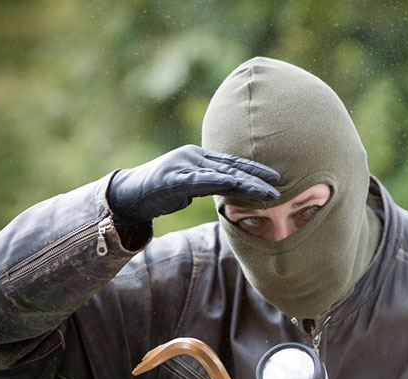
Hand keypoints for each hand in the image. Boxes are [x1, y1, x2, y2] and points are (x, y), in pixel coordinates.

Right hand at [107, 145, 278, 223]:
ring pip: (223, 174)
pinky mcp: (175, 178)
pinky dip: (223, 185)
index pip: (231, 162)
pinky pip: (204, 182)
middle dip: (257, 176)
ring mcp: (185, 166)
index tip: (274, 176)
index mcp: (198, 156)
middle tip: (279, 184)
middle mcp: (194, 156)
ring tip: (268, 193)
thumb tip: (229, 189)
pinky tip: (240, 189)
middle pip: (232, 166)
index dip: (254, 169)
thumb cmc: (159, 191)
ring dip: (248, 184)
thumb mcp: (188, 186)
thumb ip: (208, 184)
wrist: (128, 193)